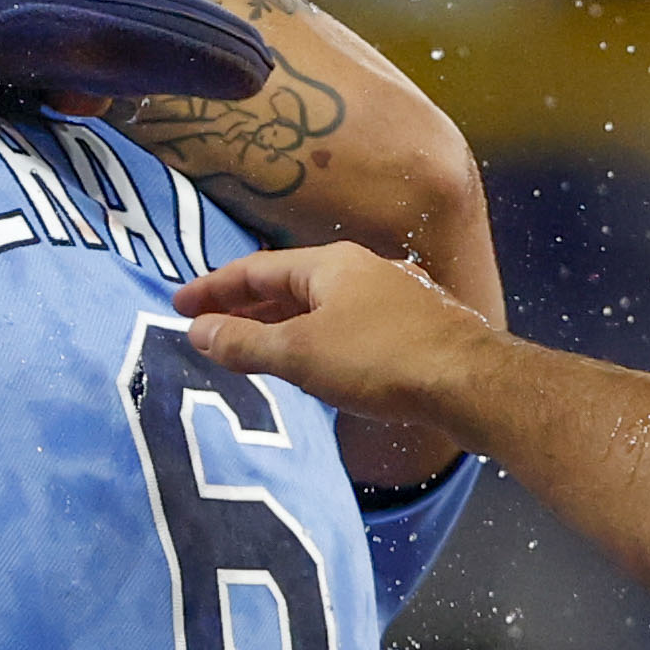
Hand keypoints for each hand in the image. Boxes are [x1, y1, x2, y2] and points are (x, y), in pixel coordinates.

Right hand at [174, 242, 497, 430]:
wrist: (471, 384)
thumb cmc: (381, 361)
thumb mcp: (300, 354)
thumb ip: (245, 343)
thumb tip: (197, 330)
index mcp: (330, 264)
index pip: (255, 269)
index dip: (212, 289)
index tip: (178, 306)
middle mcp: (361, 271)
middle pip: (288, 285)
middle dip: (244, 308)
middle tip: (206, 329)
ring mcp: (391, 299)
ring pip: (320, 308)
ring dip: (279, 327)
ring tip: (248, 349)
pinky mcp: (412, 331)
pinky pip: (346, 328)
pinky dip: (314, 342)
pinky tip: (312, 367)